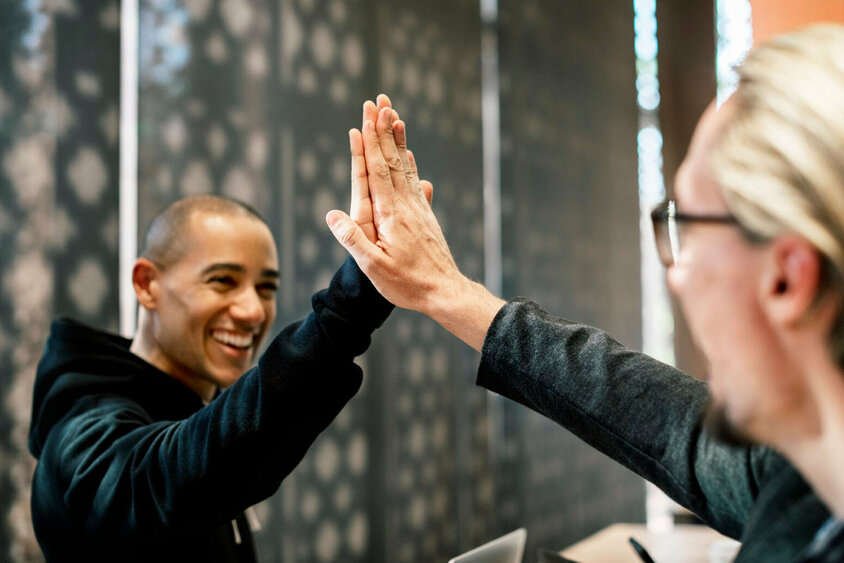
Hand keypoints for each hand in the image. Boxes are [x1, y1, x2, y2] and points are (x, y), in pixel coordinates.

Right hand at [327, 99, 503, 349]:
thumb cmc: (408, 284)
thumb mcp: (374, 267)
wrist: (445, 292)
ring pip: (406, 167)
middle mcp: (406, 205)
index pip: (376, 170)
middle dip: (383, 130)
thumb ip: (353, 240)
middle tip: (379, 101)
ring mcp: (418, 209)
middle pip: (392, 160)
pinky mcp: (426, 217)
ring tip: (395, 115)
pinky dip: (410, 164)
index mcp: (390, 214)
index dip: (369, 143)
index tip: (365, 117)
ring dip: (398, 140)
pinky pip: (416, 183)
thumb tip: (332, 214)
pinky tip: (410, 155)